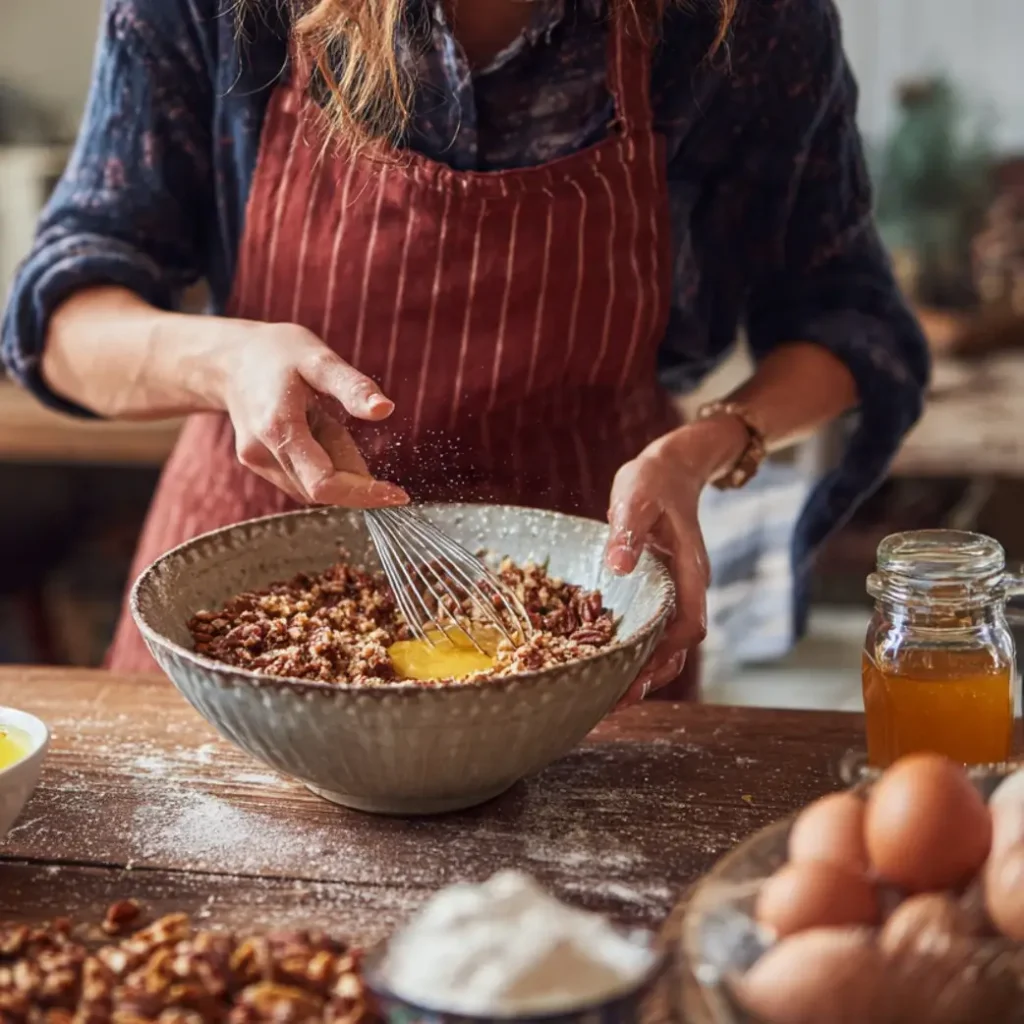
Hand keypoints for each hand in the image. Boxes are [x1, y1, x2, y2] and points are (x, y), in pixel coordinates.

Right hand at [209, 320, 408, 507]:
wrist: (230, 358)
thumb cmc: (277, 352)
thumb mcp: (319, 358)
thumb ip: (352, 386)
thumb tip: (385, 410)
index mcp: (279, 428)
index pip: (324, 484)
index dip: (363, 495)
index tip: (398, 495)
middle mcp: (263, 453)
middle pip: (322, 489)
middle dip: (351, 473)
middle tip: (345, 431)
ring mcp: (258, 462)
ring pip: (313, 486)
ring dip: (336, 465)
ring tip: (321, 419)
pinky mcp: (259, 464)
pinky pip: (302, 479)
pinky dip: (321, 463)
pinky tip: (312, 429)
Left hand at [603, 417, 747, 707]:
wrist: (669, 469)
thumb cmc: (654, 481)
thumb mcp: (637, 498)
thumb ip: (629, 531)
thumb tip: (620, 565)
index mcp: (688, 570)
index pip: (689, 623)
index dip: (667, 653)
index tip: (641, 674)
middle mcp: (685, 587)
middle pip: (679, 645)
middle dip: (652, 675)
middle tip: (618, 701)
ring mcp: (673, 591)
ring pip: (666, 642)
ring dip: (644, 670)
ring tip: (612, 697)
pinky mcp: (657, 589)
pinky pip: (651, 627)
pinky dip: (634, 649)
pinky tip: (608, 662)